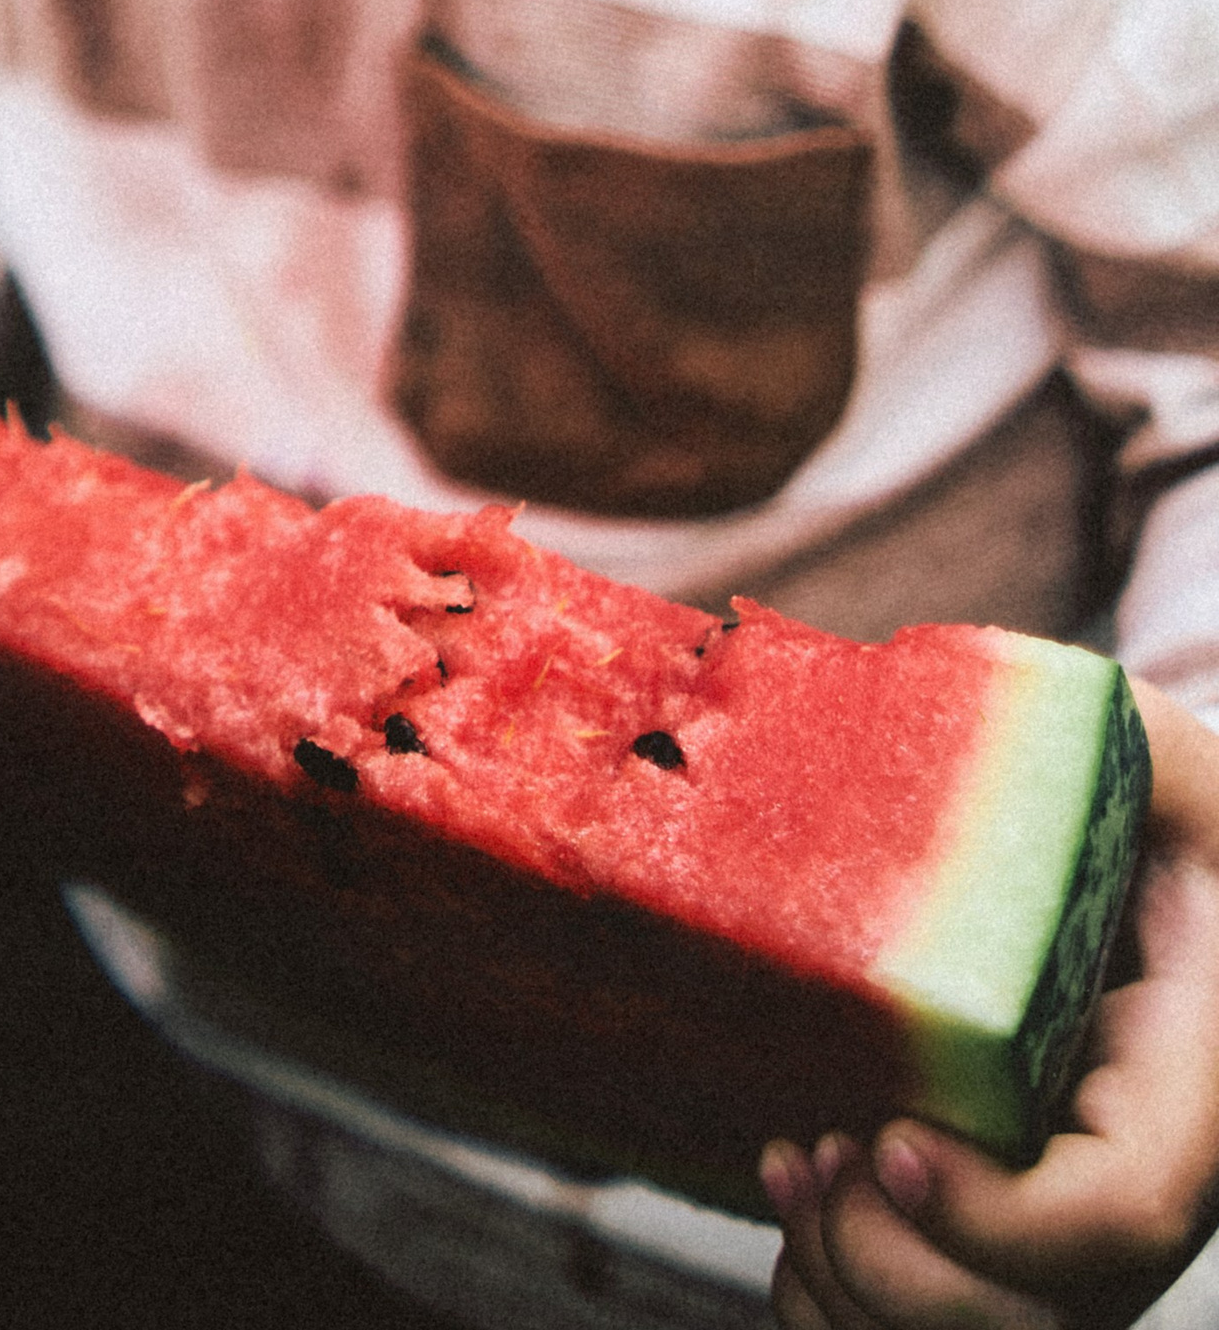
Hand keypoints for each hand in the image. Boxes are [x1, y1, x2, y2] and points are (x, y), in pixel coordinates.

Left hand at [766, 681, 1218, 1329]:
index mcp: (1196, 1075)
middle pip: (1048, 1316)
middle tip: (813, 1157)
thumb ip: (1064, 735)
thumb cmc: (1133, 794)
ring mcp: (1088, 1224)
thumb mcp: (1126, 744)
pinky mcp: (1020, 1237)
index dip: (1003, 1216)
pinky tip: (798, 1217)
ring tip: (798, 1171)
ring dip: (858, 1292)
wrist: (1151, 862)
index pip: (1130, 1209)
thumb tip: (943, 708)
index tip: (888, 1141)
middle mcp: (1157, 1176)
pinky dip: (841, 1309)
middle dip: (901, 1271)